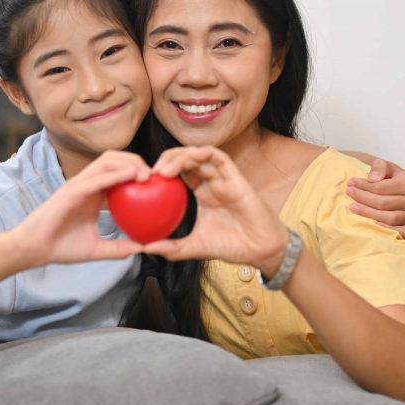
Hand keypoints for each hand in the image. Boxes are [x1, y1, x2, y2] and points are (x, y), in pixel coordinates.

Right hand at [9, 150, 147, 266]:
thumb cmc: (62, 247)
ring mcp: (78, 185)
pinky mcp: (71, 190)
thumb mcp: (97, 249)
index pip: (118, 173)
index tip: (157, 183)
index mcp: (94, 195)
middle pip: (115, 160)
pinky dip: (114, 175)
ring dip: (128, 163)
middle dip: (136, 160)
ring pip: (106, 161)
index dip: (138, 172)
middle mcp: (87, 185)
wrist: (35, 249)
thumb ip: (119, 248)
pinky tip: (131, 176)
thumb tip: (143, 250)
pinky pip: (96, 178)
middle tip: (156, 175)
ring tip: (147, 174)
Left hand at [141, 146, 289, 275]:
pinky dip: (203, 153)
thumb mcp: (195, 247)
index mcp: (202, 193)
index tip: (144, 181)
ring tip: (163, 170)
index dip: (161, 171)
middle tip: (150, 173)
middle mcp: (211, 182)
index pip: (178, 172)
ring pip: (199, 155)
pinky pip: (219, 157)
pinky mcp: (236, 178)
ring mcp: (223, 178)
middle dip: (166, 160)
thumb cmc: (232, 246)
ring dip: (179, 157)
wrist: (260, 251)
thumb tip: (144, 248)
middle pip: (186, 160)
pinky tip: (189, 158)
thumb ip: (171, 247)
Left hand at [346, 159, 404, 237]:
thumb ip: (380, 167)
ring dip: (368, 214)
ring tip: (353, 207)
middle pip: (383, 203)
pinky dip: (387, 230)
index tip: (350, 183)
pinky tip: (373, 225)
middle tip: (348, 193)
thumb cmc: (393, 180)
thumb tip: (372, 179)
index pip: (381, 187)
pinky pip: (400, 232)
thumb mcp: (388, 168)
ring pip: (389, 218)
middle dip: (363, 198)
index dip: (364, 186)